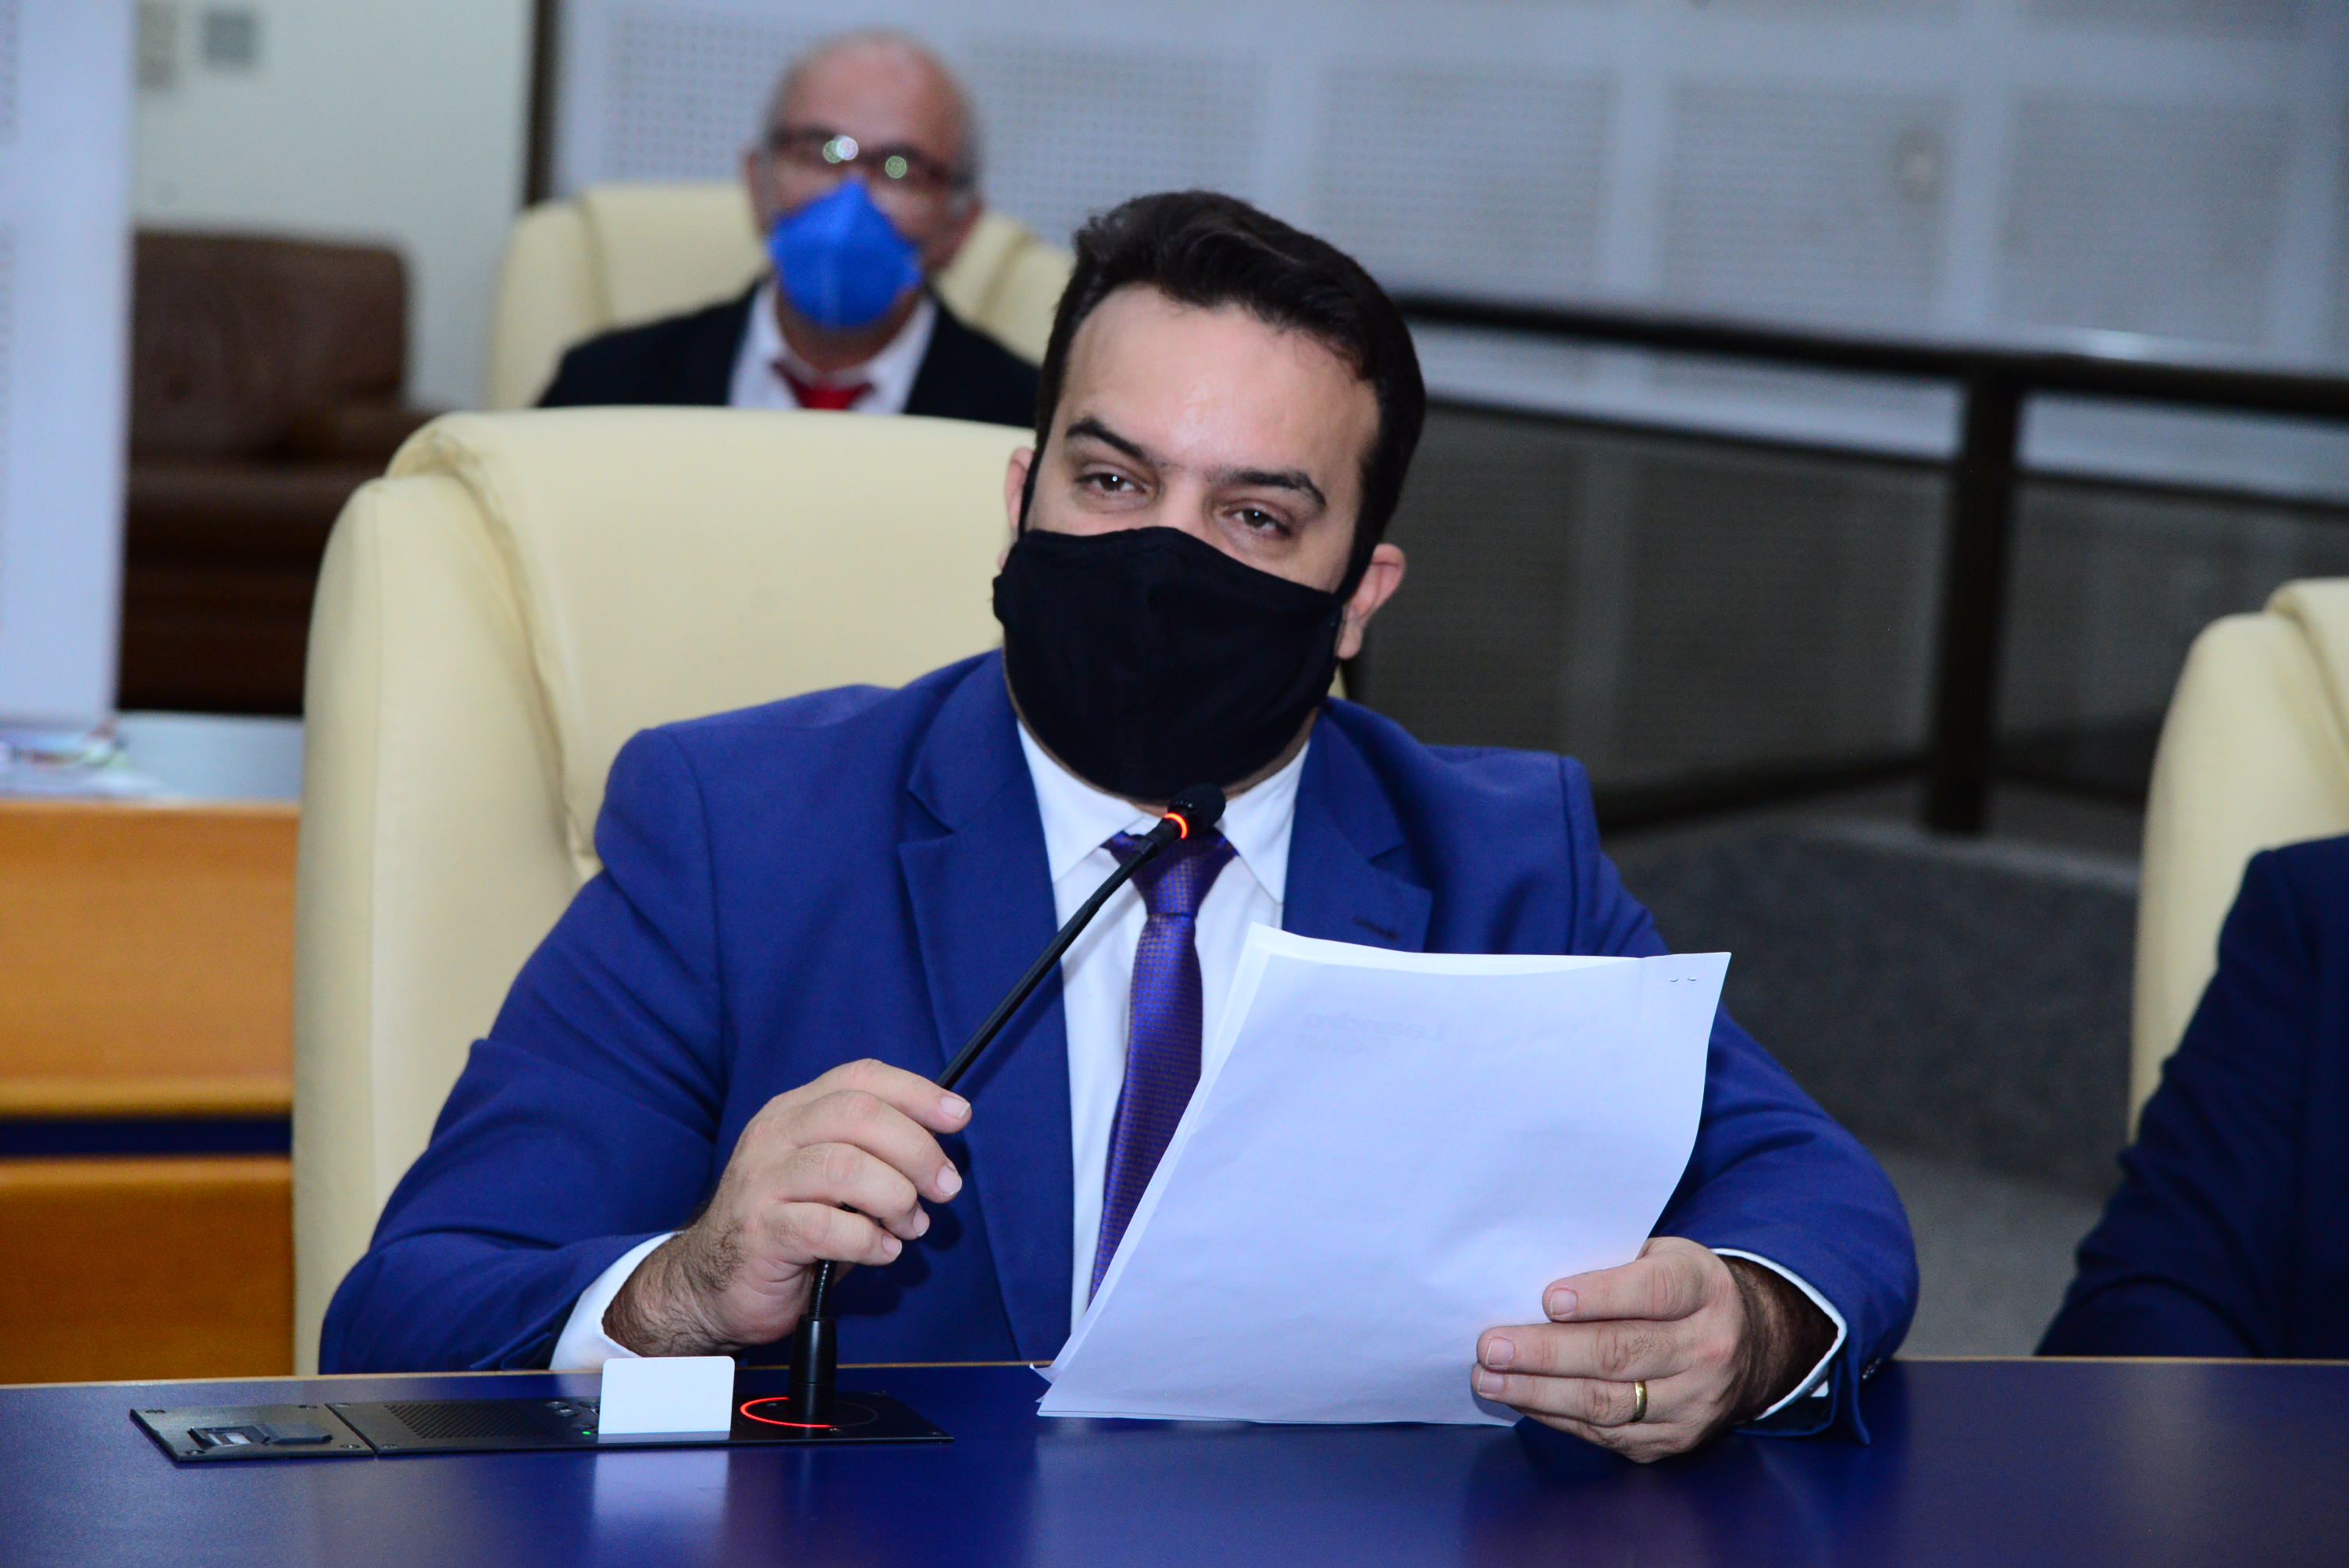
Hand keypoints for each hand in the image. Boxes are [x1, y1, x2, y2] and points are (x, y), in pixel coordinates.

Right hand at [604, 1059, 969, 1355]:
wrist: (711, 1286)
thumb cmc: (790, 1228)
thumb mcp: (833, 1181)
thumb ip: (875, 1157)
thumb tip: (938, 1158)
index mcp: (794, 1112)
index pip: (860, 1078)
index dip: (917, 1092)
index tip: (958, 1117)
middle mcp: (774, 1136)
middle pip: (858, 1115)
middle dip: (917, 1149)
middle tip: (944, 1188)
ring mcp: (761, 1182)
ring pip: (845, 1167)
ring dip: (896, 1197)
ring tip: (910, 1225)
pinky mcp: (761, 1232)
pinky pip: (827, 1226)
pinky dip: (870, 1240)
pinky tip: (882, 1251)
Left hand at [1471, 1237, 1832, 1462]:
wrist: (1751, 1346)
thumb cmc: (1681, 1289)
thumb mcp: (1662, 1256)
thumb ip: (1611, 1262)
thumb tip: (1531, 1274)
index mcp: (1704, 1290)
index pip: (1653, 1292)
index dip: (1600, 1296)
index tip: (1548, 1299)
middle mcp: (1707, 1349)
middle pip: (1620, 1354)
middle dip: (1547, 1353)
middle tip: (1492, 1346)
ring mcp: (1693, 1402)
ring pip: (1607, 1402)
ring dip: (1539, 1392)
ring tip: (1489, 1378)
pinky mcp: (1673, 1439)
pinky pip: (1606, 1433)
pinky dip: (1557, 1416)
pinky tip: (1521, 1399)